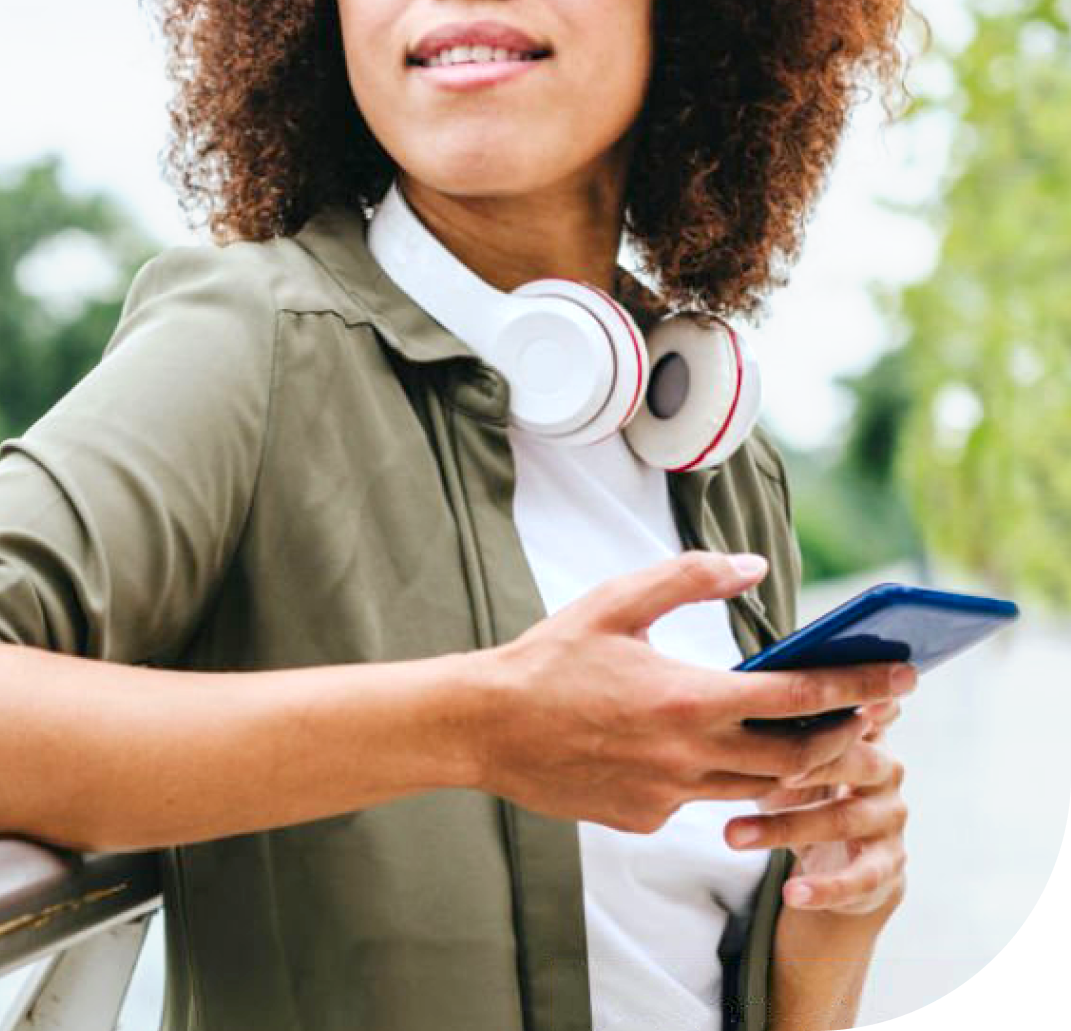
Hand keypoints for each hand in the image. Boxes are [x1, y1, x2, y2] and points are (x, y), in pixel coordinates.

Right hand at [473, 552, 907, 835]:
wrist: (485, 726)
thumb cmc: (551, 656)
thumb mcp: (618, 600)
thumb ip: (691, 577)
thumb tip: (754, 568)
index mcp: (688, 697)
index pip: (798, 696)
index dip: (858, 686)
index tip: (901, 678)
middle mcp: (688, 756)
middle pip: (798, 758)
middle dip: (845, 736)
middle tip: (871, 714)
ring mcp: (669, 796)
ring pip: (760, 790)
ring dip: (796, 765)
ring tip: (816, 737)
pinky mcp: (646, 819)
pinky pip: (706, 803)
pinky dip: (729, 780)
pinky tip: (718, 752)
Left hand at [725, 691, 909, 916]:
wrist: (844, 859)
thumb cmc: (806, 784)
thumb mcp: (795, 751)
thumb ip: (780, 722)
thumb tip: (732, 688)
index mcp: (865, 731)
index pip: (864, 707)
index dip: (844, 703)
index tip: (811, 698)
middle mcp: (886, 770)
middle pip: (853, 760)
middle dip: (806, 763)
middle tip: (760, 769)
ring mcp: (890, 818)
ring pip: (842, 818)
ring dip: (784, 828)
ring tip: (733, 834)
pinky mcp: (887, 865)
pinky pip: (859, 878)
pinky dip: (824, 888)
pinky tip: (792, 893)